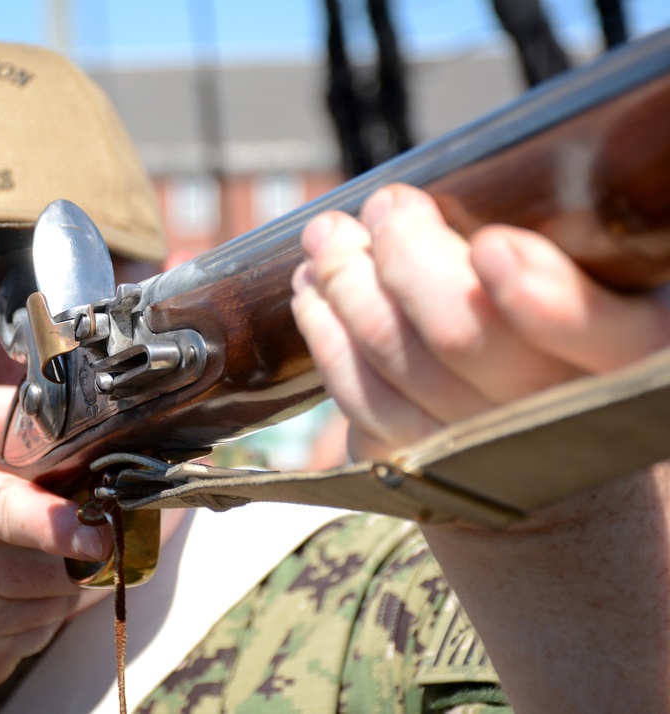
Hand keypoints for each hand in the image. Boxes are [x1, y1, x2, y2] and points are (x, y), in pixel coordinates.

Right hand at [0, 386, 108, 702]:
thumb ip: (9, 411)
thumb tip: (76, 418)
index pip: (13, 513)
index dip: (62, 525)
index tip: (96, 534)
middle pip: (58, 566)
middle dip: (74, 547)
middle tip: (56, 527)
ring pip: (59, 605)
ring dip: (55, 580)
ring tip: (12, 555)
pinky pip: (38, 638)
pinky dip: (32, 614)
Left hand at [291, 183, 669, 460]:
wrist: (548, 446)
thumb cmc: (572, 342)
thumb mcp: (602, 290)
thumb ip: (562, 251)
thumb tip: (444, 202)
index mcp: (632, 357)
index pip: (605, 336)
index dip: (545, 300)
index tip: (492, 246)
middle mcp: (559, 417)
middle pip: (463, 334)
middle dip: (404, 255)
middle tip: (384, 206)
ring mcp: (483, 452)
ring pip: (397, 364)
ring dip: (346, 288)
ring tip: (327, 241)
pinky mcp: (423, 469)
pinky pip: (359, 404)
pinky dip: (326, 340)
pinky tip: (314, 298)